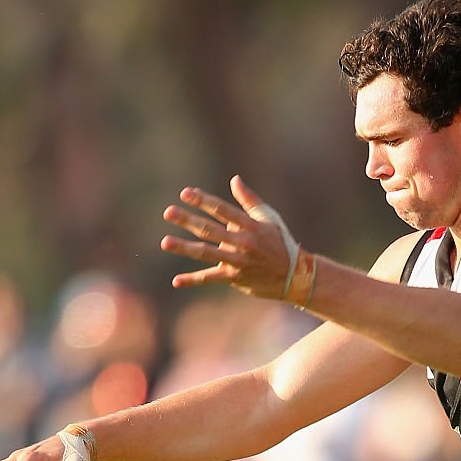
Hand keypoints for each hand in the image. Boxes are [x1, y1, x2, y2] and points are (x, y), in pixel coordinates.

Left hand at [160, 176, 295, 298]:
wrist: (295, 277)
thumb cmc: (280, 243)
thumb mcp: (269, 218)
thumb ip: (249, 199)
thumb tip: (234, 179)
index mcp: (250, 225)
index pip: (223, 210)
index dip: (204, 200)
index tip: (186, 193)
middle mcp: (243, 242)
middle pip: (210, 229)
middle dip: (188, 220)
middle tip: (168, 212)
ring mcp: (238, 261)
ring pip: (206, 253)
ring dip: (184, 247)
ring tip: (165, 242)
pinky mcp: (235, 278)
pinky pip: (211, 278)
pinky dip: (193, 280)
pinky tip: (176, 280)